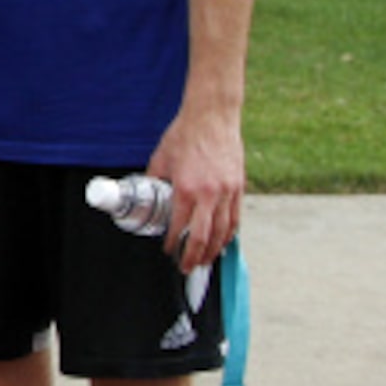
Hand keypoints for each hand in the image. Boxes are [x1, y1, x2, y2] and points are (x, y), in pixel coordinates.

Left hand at [145, 107, 243, 273]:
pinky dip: (229, 233)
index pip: (179, 227)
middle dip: (195, 257)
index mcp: (187, 190)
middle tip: (188, 268)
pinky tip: (223, 241)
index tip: (168, 252)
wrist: (212, 117)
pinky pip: (236, 218)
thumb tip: (145, 193)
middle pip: (203, 237)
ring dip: (214, 250)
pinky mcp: (239, 187)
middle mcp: (210, 195)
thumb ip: (154, 180)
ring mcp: (228, 192)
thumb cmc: (184, 135)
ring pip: (224, 231)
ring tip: (206, 261)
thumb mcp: (160, 159)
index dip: (172, 244)